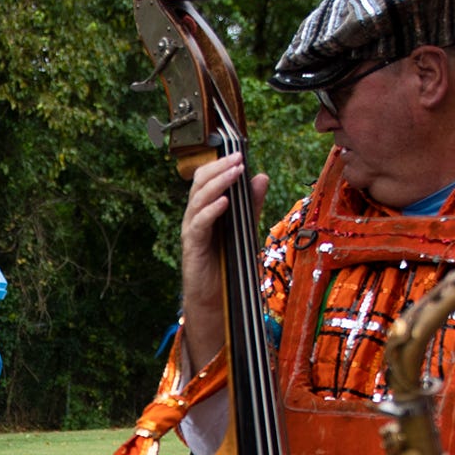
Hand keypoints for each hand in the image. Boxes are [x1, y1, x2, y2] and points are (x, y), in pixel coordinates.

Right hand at [177, 156, 270, 375]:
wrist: (218, 299)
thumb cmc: (229, 264)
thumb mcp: (246, 227)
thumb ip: (252, 204)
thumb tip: (261, 176)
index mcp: (207, 210)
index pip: (207, 179)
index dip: (220, 165)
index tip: (239, 154)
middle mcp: (196, 217)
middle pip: (199, 183)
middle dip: (219, 169)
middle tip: (238, 159)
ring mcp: (192, 231)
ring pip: (198, 199)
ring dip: (217, 184)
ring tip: (235, 173)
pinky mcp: (193, 247)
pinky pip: (198, 224)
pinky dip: (211, 211)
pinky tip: (224, 202)